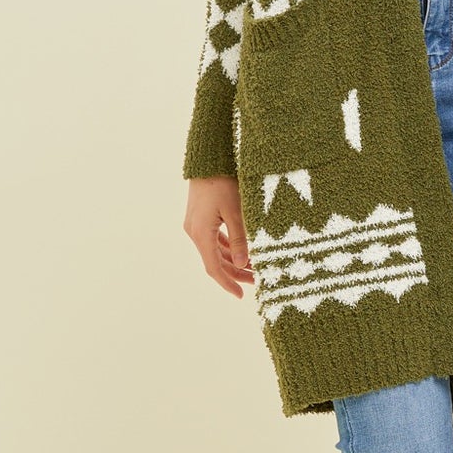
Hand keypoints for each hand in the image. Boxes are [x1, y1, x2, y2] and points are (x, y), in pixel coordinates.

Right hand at [183, 176, 255, 298]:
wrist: (208, 157)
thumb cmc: (223, 181)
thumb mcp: (236, 211)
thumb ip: (240, 240)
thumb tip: (243, 265)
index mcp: (201, 233)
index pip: (214, 268)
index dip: (228, 283)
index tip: (241, 295)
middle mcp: (194, 231)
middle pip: (215, 261)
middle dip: (235, 273)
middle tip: (257, 282)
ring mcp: (196, 224)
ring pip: (215, 251)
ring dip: (233, 261)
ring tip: (254, 268)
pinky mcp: (200, 217)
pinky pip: (214, 239)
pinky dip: (228, 248)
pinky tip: (243, 251)